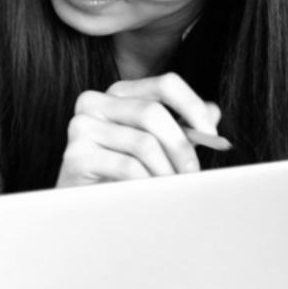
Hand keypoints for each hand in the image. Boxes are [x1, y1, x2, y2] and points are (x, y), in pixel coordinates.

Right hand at [56, 73, 231, 188]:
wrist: (85, 205)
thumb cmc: (123, 172)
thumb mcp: (158, 145)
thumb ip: (183, 126)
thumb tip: (213, 112)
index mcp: (117, 94)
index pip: (165, 84)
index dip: (193, 107)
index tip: (211, 135)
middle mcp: (93, 102)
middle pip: (153, 112)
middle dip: (180, 147)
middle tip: (192, 173)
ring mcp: (80, 127)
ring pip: (143, 142)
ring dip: (165, 171)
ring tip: (169, 187)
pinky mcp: (75, 156)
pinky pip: (127, 166)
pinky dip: (147, 183)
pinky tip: (148, 192)